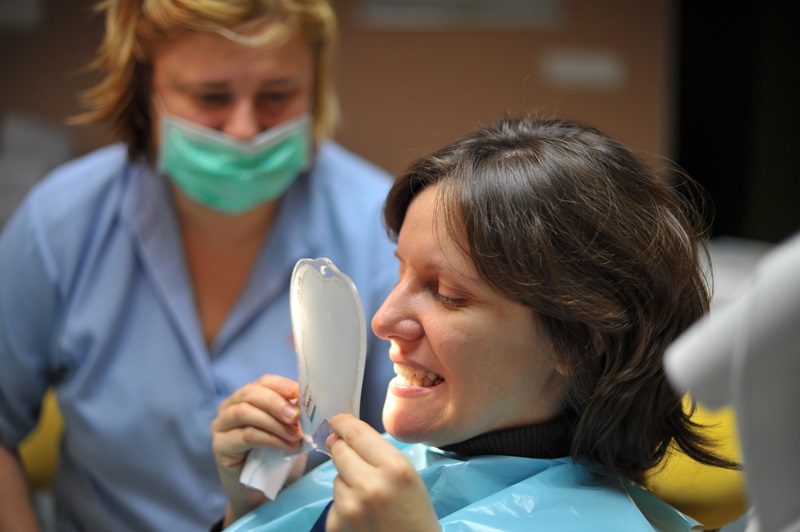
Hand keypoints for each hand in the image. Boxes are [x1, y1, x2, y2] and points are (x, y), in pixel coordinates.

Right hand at [211, 374, 305, 522]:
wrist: (260, 494)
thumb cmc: (276, 459)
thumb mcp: (289, 432)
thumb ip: (294, 416)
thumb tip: (309, 403)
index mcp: (248, 397)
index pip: (264, 382)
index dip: (282, 386)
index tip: (299, 393)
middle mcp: (230, 407)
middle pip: (251, 394)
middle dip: (277, 403)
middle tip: (296, 417)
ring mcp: (221, 426)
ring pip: (245, 412)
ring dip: (274, 422)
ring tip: (295, 435)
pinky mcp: (219, 446)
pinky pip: (245, 436)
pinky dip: (269, 439)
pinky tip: (287, 447)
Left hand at [325, 414, 438, 531]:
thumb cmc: (416, 516)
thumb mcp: (408, 477)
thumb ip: (378, 454)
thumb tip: (338, 437)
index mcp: (395, 468)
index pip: (357, 433)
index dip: (343, 423)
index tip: (337, 420)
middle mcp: (370, 485)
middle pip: (340, 450)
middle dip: (343, 450)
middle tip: (355, 460)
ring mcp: (350, 507)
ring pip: (336, 477)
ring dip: (346, 482)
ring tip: (369, 499)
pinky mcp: (336, 525)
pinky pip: (334, 502)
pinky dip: (344, 505)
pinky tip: (362, 517)